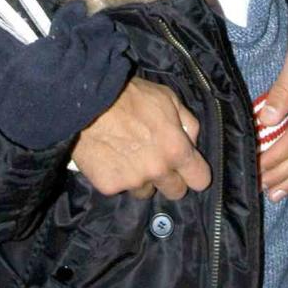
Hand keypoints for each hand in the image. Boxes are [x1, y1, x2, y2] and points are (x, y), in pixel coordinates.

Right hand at [73, 77, 210, 201]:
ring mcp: (133, 182)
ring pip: (145, 191)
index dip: (194, 173)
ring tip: (128, 156)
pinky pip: (119, 187)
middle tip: (156, 162)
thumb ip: (187, 123)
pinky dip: (116, 176)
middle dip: (169, 179)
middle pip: (175, 192)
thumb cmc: (129, 95)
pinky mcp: (109, 187)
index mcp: (176, 150)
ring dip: (141, 178)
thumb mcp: (167, 98)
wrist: (87, 102)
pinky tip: (109, 157)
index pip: (200, 180)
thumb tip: (192, 141)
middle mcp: (158, 171)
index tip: (187, 169)